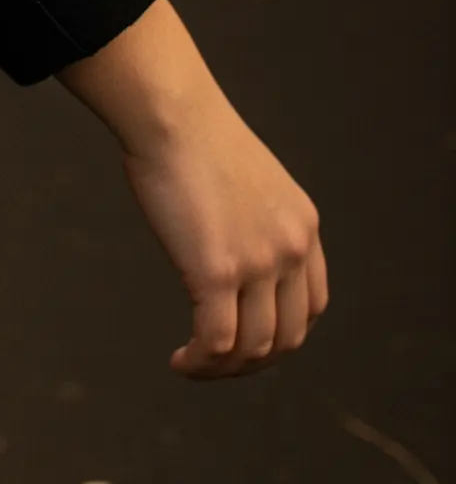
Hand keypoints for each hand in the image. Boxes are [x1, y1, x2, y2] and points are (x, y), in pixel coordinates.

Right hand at [121, 92, 326, 378]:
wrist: (171, 113)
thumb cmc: (191, 135)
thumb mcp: (247, 180)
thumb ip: (253, 218)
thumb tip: (227, 246)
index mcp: (303, 226)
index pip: (312, 306)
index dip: (281, 334)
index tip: (245, 339)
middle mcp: (292, 248)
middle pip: (288, 337)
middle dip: (253, 363)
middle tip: (216, 363)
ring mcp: (259, 262)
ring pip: (254, 348)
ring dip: (223, 370)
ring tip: (192, 366)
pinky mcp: (217, 271)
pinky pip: (217, 341)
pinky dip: (200, 362)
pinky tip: (179, 360)